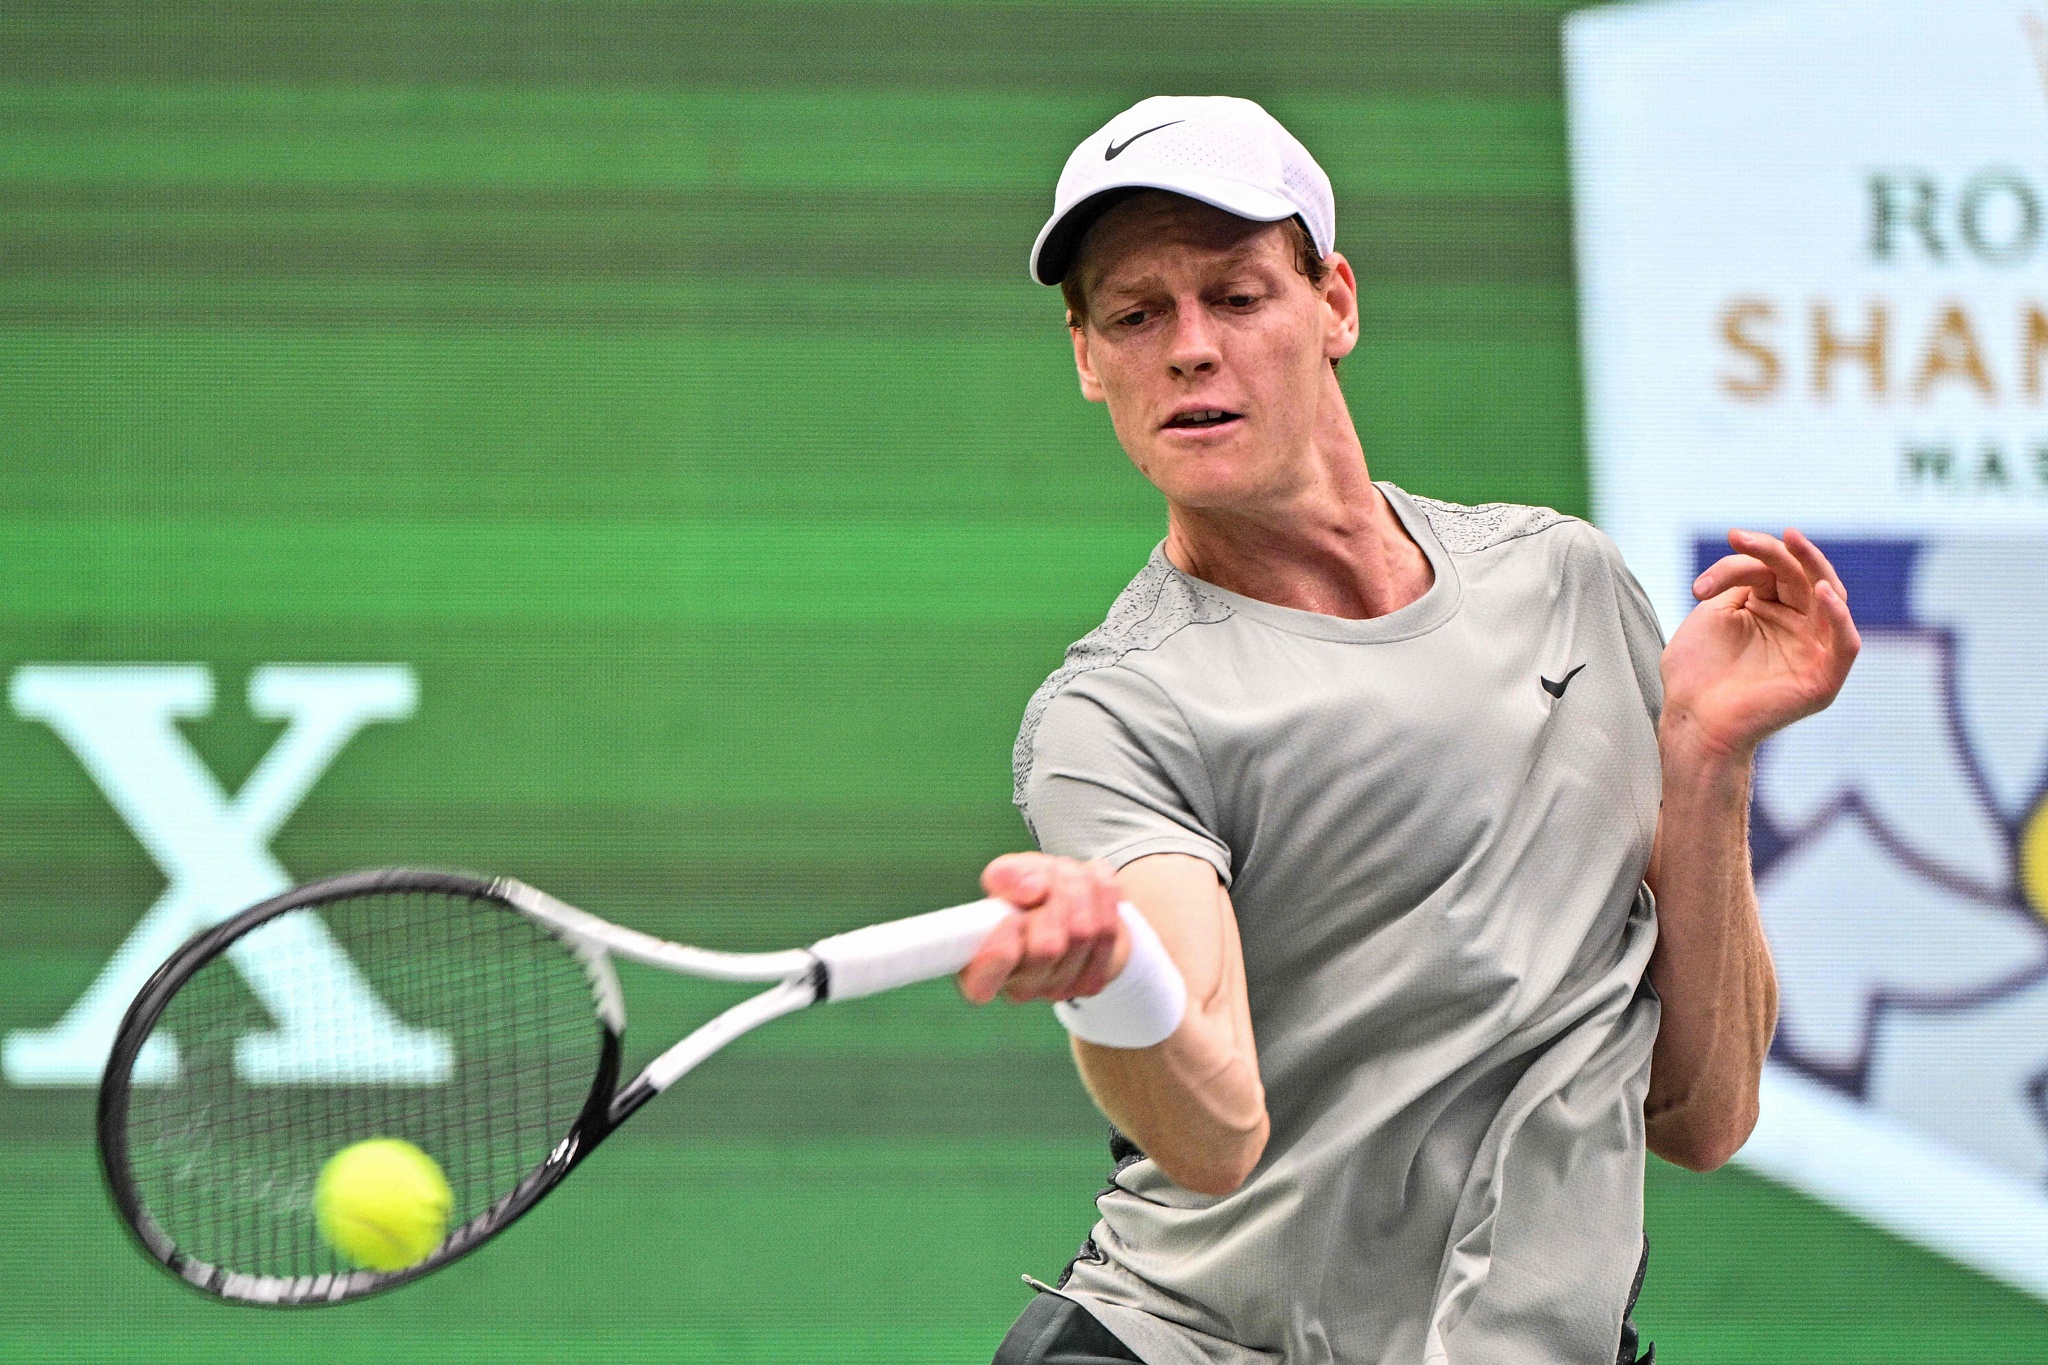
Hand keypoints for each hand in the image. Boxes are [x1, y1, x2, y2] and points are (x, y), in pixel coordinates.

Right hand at [957, 853, 1130, 1004]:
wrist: (1074, 907)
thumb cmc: (1029, 893)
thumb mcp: (1009, 874)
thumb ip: (1007, 876)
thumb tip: (1031, 891)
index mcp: (978, 968)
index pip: (981, 985)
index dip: (999, 950)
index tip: (1012, 917)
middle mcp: (1016, 987)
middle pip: (1046, 947)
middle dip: (1054, 895)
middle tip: (1046, 880)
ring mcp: (1056, 990)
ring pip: (1083, 932)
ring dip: (1078, 886)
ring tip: (1069, 873)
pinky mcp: (1090, 984)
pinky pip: (1107, 931)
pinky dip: (1103, 894)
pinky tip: (1092, 883)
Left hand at [1663, 527, 1860, 763]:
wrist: (1692, 722)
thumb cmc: (1695, 676)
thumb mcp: (1713, 616)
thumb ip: (1740, 584)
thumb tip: (1760, 560)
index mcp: (1770, 611)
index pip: (1772, 571)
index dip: (1744, 560)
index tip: (1711, 567)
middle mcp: (1797, 627)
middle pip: (1803, 578)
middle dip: (1779, 552)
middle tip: (1743, 536)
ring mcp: (1813, 652)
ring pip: (1831, 599)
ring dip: (1814, 568)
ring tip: (1791, 542)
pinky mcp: (1823, 680)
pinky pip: (1846, 644)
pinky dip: (1840, 618)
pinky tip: (1823, 593)